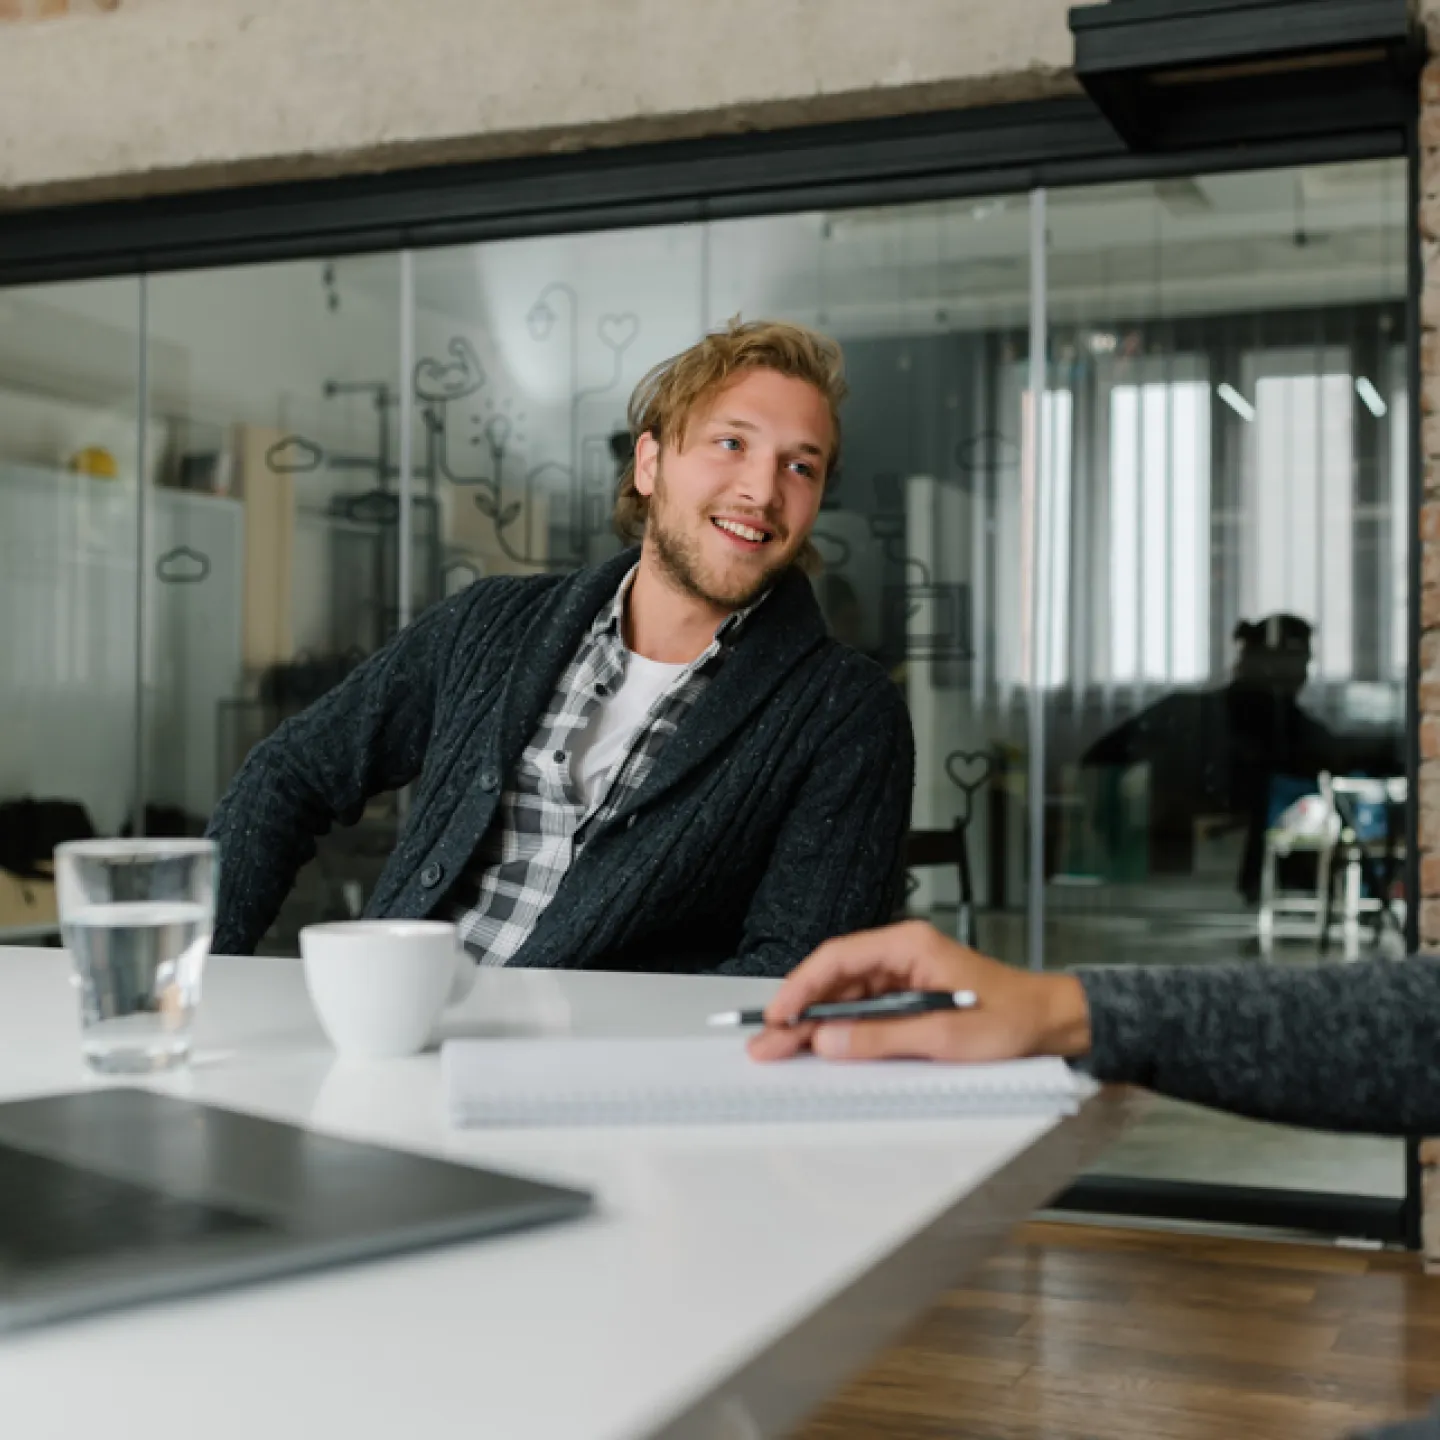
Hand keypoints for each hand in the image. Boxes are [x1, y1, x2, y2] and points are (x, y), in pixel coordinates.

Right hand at [747, 920, 1091, 1064]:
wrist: (1052, 1023)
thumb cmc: (1012, 1019)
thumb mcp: (944, 1036)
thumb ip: (881, 1037)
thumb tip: (827, 1041)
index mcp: (908, 944)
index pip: (838, 958)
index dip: (801, 987)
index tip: (778, 1015)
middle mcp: (901, 953)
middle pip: (834, 978)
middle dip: (798, 1010)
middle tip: (764, 1043)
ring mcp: (903, 974)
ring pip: (843, 996)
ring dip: (813, 1023)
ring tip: (779, 1049)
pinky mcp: (908, 996)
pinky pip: (862, 1009)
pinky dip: (839, 1028)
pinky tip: (816, 1047)